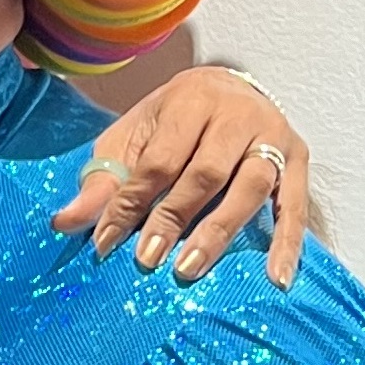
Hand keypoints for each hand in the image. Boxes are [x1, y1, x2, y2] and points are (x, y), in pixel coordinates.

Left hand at [52, 64, 311, 288]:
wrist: (227, 87)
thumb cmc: (170, 122)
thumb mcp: (130, 140)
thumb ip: (102, 181)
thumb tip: (64, 223)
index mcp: (191, 99)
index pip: (159, 160)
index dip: (131, 202)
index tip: (105, 242)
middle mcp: (238, 113)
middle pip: (206, 172)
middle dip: (172, 218)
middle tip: (147, 259)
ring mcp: (274, 135)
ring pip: (252, 186)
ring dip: (219, 231)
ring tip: (189, 270)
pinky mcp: (300, 159)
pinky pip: (296, 204)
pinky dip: (288, 242)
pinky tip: (275, 277)